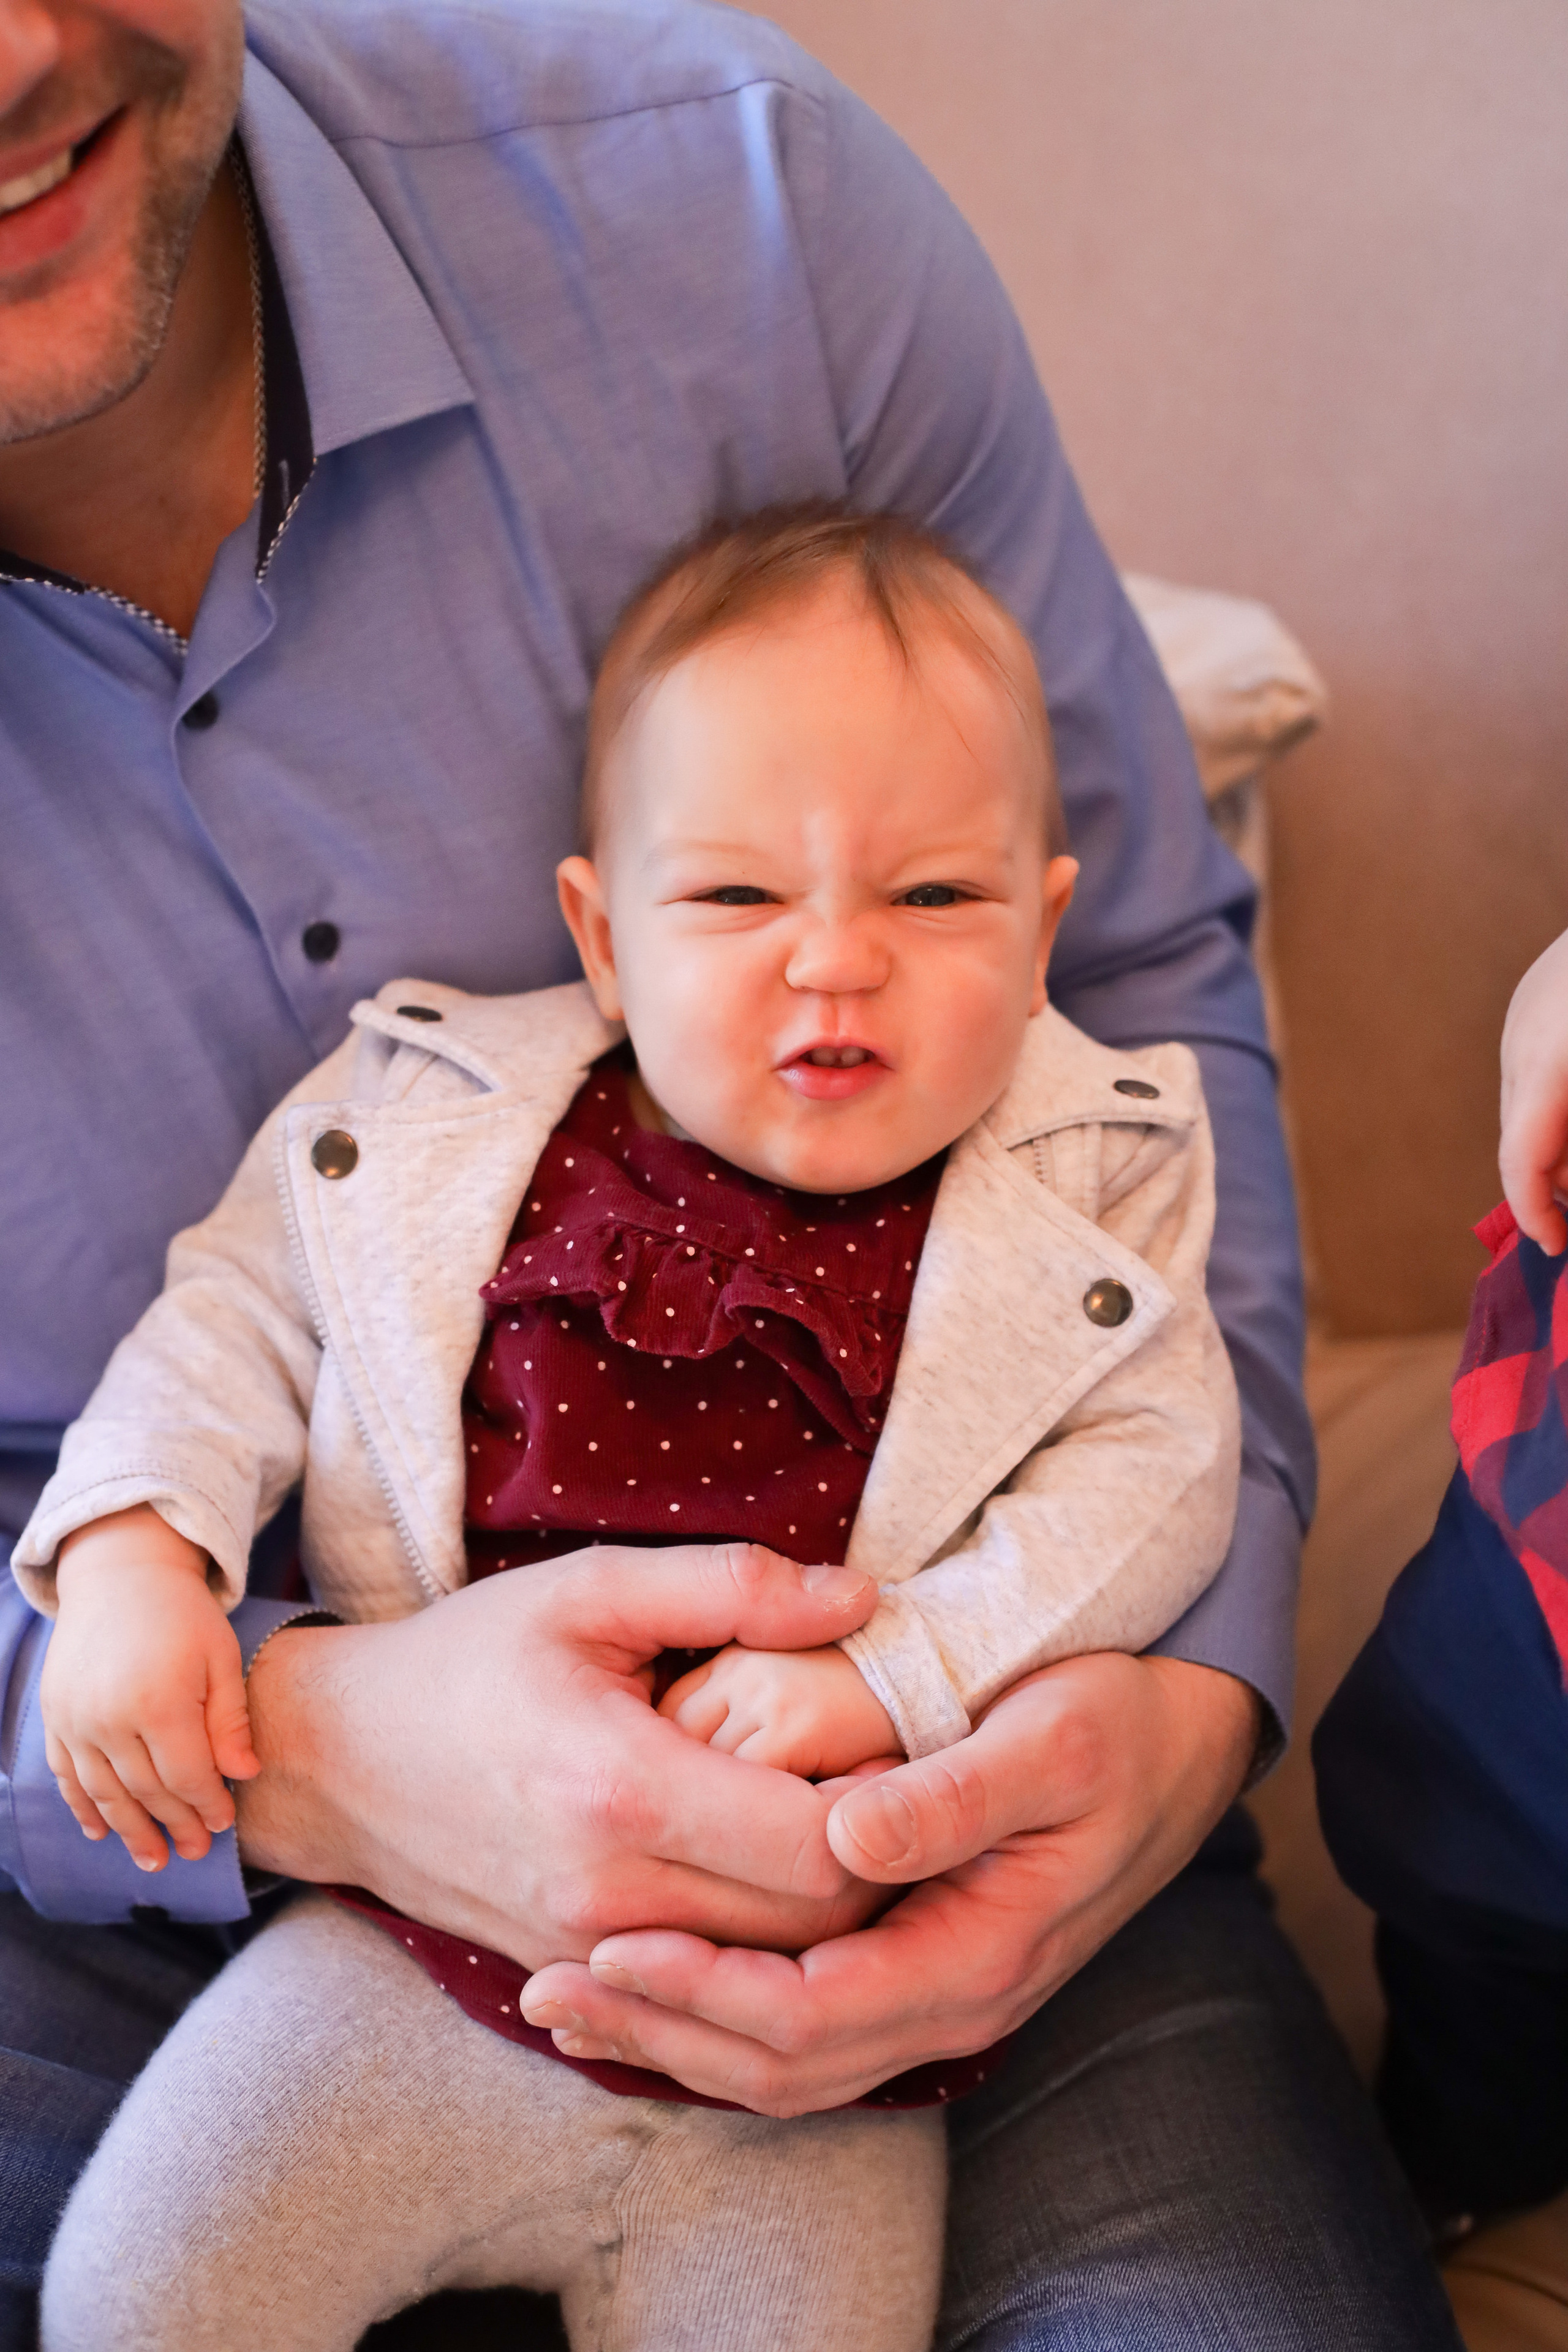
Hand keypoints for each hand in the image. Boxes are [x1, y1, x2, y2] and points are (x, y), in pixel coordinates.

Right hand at [42, 1506, 258, 1871]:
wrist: (120, 1574)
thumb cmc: (182, 1614)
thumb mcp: (221, 1657)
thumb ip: (230, 1720)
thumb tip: (244, 1775)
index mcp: (160, 1701)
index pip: (187, 1777)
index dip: (207, 1806)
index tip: (225, 1824)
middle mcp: (110, 1717)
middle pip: (146, 1792)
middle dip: (174, 1827)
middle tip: (195, 1852)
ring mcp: (75, 1719)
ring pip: (104, 1793)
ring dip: (129, 1831)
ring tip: (153, 1860)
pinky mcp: (54, 1716)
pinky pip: (66, 1775)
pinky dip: (83, 1807)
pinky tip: (101, 1832)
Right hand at [235, 1543, 886, 1966]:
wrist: (338, 1762)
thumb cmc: (467, 1660)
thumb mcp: (590, 1590)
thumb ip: (730, 1586)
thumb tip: (861, 1596)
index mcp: (624, 1789)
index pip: (821, 1847)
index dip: (888, 1807)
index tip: (897, 1747)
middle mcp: (611, 1893)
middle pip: (813, 1926)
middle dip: (875, 1867)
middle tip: (892, 1790)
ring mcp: (590, 1948)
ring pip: (767, 1969)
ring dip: (823, 1913)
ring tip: (838, 1824)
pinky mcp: (575, 1972)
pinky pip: (703, 1980)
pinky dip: (755, 1942)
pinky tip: (763, 1871)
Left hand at [520, 1651, 1258, 2114]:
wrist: (1185, 1744)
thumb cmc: (1119, 1724)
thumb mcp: (1053, 1737)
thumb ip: (953, 1794)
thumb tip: (846, 1839)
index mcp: (981, 1951)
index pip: (812, 2012)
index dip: (702, 1990)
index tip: (609, 1945)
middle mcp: (958, 1999)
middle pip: (785, 2063)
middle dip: (661, 2031)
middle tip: (550, 1987)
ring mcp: (943, 1994)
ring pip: (790, 2065)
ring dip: (677, 2039)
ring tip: (571, 2001)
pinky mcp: (926, 1969)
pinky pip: (810, 2032)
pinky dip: (721, 2022)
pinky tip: (657, 1987)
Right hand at [1500, 927, 1567, 1252]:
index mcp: (1552, 1064)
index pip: (1521, 1162)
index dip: (1536, 1215)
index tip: (1560, 1244)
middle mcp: (1522, 1044)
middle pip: (1521, 1142)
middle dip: (1556, 1186)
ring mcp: (1520, 1019)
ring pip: (1525, 1109)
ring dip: (1558, 1145)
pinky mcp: (1529, 1001)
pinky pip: (1532, 1074)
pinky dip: (1558, 1105)